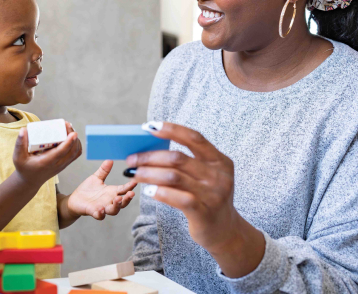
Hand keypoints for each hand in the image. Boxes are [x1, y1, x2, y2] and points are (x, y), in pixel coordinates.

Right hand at [13, 122, 81, 187]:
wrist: (30, 181)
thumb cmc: (24, 167)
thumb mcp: (18, 157)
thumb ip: (20, 144)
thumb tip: (24, 129)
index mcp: (46, 162)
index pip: (61, 152)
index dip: (69, 142)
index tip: (73, 132)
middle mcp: (57, 165)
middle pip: (72, 151)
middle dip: (73, 137)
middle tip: (66, 124)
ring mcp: (63, 165)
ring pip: (76, 152)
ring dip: (75, 140)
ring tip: (68, 128)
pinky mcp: (65, 164)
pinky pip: (75, 154)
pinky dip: (77, 145)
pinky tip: (71, 136)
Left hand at [67, 160, 136, 219]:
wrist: (75, 200)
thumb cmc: (88, 190)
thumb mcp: (96, 178)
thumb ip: (104, 171)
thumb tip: (110, 160)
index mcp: (112, 192)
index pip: (123, 189)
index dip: (130, 186)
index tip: (135, 181)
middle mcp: (109, 201)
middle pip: (123, 203)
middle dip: (127, 199)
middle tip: (131, 193)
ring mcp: (102, 207)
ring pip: (113, 210)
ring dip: (117, 206)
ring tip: (118, 199)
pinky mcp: (93, 212)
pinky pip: (99, 215)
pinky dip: (101, 213)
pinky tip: (101, 209)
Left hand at [126, 122, 264, 276]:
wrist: (225, 232)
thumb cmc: (208, 199)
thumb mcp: (205, 177)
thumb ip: (186, 164)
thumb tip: (150, 150)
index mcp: (220, 161)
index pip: (194, 138)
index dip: (171, 129)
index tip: (149, 126)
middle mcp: (219, 175)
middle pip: (178, 158)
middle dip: (150, 156)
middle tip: (131, 159)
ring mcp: (213, 194)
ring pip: (174, 176)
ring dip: (149, 173)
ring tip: (134, 173)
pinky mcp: (205, 212)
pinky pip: (178, 198)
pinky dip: (160, 192)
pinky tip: (148, 191)